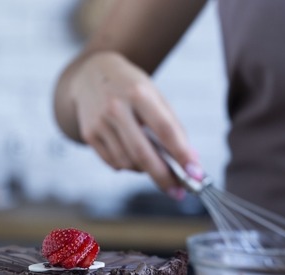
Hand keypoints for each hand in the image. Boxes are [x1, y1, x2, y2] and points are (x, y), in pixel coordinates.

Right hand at [66, 51, 202, 197]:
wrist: (91, 74)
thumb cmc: (130, 87)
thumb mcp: (155, 95)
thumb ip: (173, 126)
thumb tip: (190, 160)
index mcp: (138, 93)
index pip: (165, 129)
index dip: (181, 154)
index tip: (195, 173)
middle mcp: (116, 108)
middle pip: (143, 153)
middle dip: (163, 177)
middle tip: (179, 192)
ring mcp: (99, 123)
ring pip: (128, 162)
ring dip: (145, 170)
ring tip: (153, 163)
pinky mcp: (89, 134)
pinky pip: (114, 163)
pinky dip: (128, 165)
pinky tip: (132, 154)